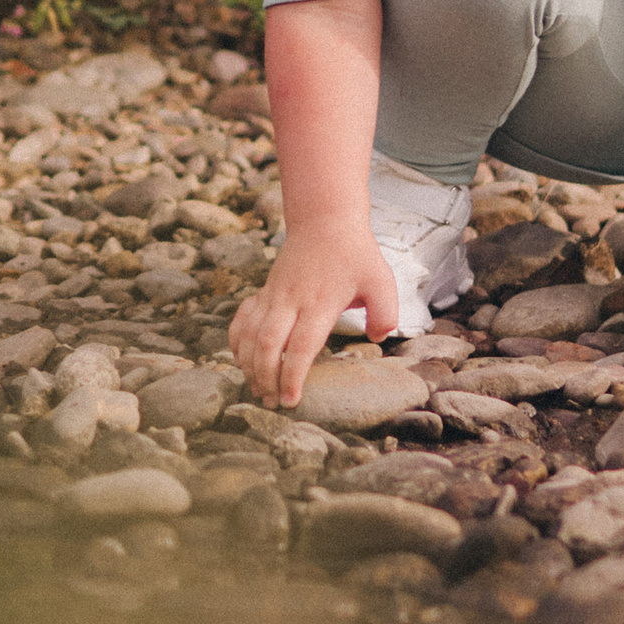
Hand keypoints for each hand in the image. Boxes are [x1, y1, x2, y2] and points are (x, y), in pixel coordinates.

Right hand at [229, 219, 398, 409]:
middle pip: (269, 345)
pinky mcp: (264, 292)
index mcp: (319, 303)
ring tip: (257, 390)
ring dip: (249, 365)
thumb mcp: (381, 280)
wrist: (324, 220)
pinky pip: (242, 320)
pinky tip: (242, 360)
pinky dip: (237, 342)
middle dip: (266, 378)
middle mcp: (291, 301)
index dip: (293, 376)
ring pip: (250, 335)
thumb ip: (386, 313)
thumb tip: (376, 339)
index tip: (291, 399)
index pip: (301, 347)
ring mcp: (273, 296)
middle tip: (272, 404)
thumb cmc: (356, 253)